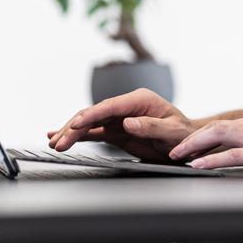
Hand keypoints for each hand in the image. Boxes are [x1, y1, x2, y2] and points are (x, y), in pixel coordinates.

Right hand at [48, 88, 197, 162]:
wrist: (187, 143)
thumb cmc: (184, 135)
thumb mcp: (173, 132)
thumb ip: (152, 127)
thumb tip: (129, 122)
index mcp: (141, 99)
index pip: (111, 106)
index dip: (92, 115)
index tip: (77, 124)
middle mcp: (127, 106)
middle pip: (95, 113)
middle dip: (75, 127)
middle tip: (59, 141)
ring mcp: (120, 118)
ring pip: (90, 122)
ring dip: (72, 132)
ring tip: (55, 143)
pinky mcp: (117, 130)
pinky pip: (94, 131)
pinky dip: (78, 135)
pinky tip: (61, 137)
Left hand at [168, 111, 242, 173]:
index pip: (228, 125)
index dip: (207, 135)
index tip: (193, 144)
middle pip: (217, 126)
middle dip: (193, 138)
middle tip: (176, 150)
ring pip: (218, 135)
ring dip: (194, 145)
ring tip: (178, 156)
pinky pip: (233, 155)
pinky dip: (211, 159)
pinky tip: (198, 166)